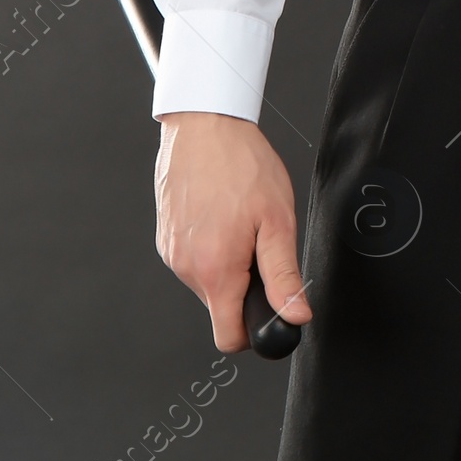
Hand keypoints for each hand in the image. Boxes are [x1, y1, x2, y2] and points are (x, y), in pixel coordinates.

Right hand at [154, 112, 311, 351]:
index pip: (229, 337)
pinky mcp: (164, 237)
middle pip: (220, 306)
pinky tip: (219, 213)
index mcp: (215, 270)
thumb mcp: (277, 219)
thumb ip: (284, 276)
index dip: (254, 330)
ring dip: (226, 263)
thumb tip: (295, 316)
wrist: (204, 124)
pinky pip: (192, 259)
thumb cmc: (240, 163)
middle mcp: (186, 268)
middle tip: (258, 242)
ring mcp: (170, 252)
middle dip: (244, 285)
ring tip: (238, 221)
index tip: (268, 307)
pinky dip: (209, 247)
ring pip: (207, 281)